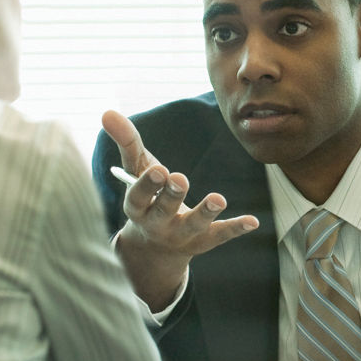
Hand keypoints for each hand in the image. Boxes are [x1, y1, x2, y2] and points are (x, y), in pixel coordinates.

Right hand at [102, 110, 257, 309]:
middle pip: (164, 211)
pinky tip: (253, 221)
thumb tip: (107, 112)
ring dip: (205, 212)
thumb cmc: (147, 197)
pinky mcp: (204, 240)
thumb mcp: (136, 170)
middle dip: (172, 195)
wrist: (156, 248)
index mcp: (137, 207)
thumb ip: (127, 142)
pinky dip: (236, 228)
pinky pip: (220, 234)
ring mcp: (181, 234)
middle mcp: (157, 224)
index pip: (138, 197)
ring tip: (218, 199)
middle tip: (181, 179)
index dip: (147, 185)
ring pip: (193, 224)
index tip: (159, 171)